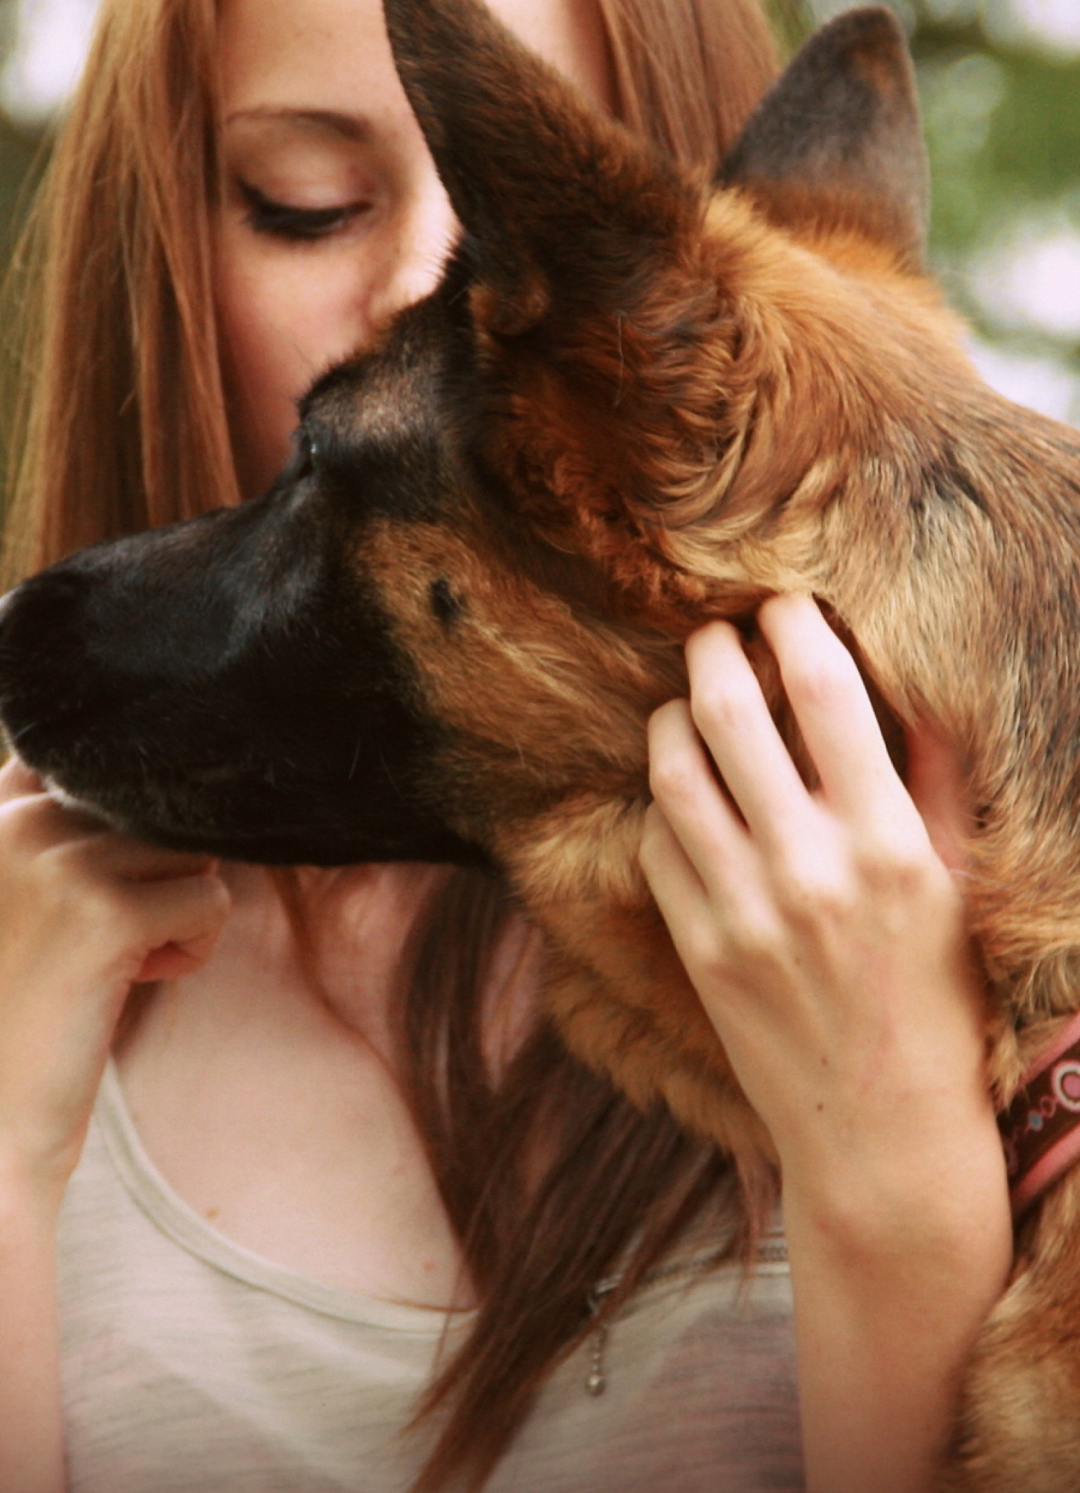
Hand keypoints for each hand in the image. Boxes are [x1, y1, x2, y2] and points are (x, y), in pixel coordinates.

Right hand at [0, 756, 230, 1208]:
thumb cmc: (29, 993)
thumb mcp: (33, 881)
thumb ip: (66, 817)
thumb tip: (175, 755)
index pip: (101, 761)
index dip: (134, 816)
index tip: (111, 887)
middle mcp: (21, 823)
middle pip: (160, 808)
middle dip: (158, 872)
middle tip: (107, 937)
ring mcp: (61, 864)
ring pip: (194, 849)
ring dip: (179, 908)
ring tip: (119, 957)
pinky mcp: (106, 916)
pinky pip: (210, 902)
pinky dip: (195, 948)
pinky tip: (136, 981)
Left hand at [640, 596, 998, 1222]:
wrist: (882, 1135)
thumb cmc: (935, 1001)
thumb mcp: (957, 886)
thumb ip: (934, 782)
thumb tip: (921, 682)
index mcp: (888, 843)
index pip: (827, 691)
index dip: (796, 627)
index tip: (786, 605)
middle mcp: (810, 869)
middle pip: (730, 711)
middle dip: (714, 650)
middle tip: (716, 633)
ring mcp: (743, 910)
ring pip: (673, 771)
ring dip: (672, 716)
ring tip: (688, 702)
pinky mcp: (697, 948)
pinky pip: (653, 843)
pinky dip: (661, 803)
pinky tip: (683, 794)